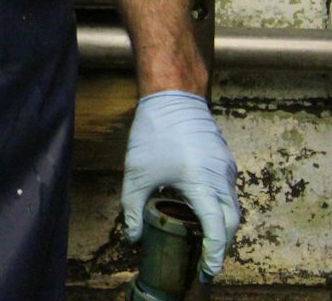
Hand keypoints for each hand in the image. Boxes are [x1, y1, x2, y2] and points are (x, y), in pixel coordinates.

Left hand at [122, 90, 241, 278]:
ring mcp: (226, 170)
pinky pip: (229, 193)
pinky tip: (205, 214)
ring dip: (222, 228)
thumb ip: (133, 208)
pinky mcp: (225, 162)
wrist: (172, 98)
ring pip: (233, 208)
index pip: (215, 229)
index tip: (207, 269)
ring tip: (206, 244)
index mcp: (201, 184)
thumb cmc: (153, 134)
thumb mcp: (137, 174)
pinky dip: (222, 209)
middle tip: (206, 263)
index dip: (213, 253)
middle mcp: (221, 179)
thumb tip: (133, 237)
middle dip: (221, 247)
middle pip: (230, 223)